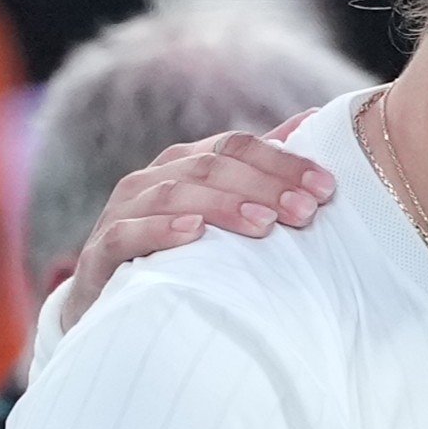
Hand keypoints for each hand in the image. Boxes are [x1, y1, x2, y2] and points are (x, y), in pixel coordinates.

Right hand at [52, 130, 336, 330]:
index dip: (282, 162)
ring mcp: (123, 213)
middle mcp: (153, 180)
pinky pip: (128, 234)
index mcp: (185, 164)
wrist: (114, 309)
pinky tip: (194, 233)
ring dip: (222, 206)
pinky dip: (161, 230)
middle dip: (263, 186)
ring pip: (173, 194)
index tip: (327, 188)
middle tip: (306, 212)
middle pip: (210, 166)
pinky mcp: (101, 253)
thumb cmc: (183, 257)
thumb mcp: (224, 211)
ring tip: (264, 224)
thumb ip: (262, 168)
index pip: (236, 146)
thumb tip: (313, 120)